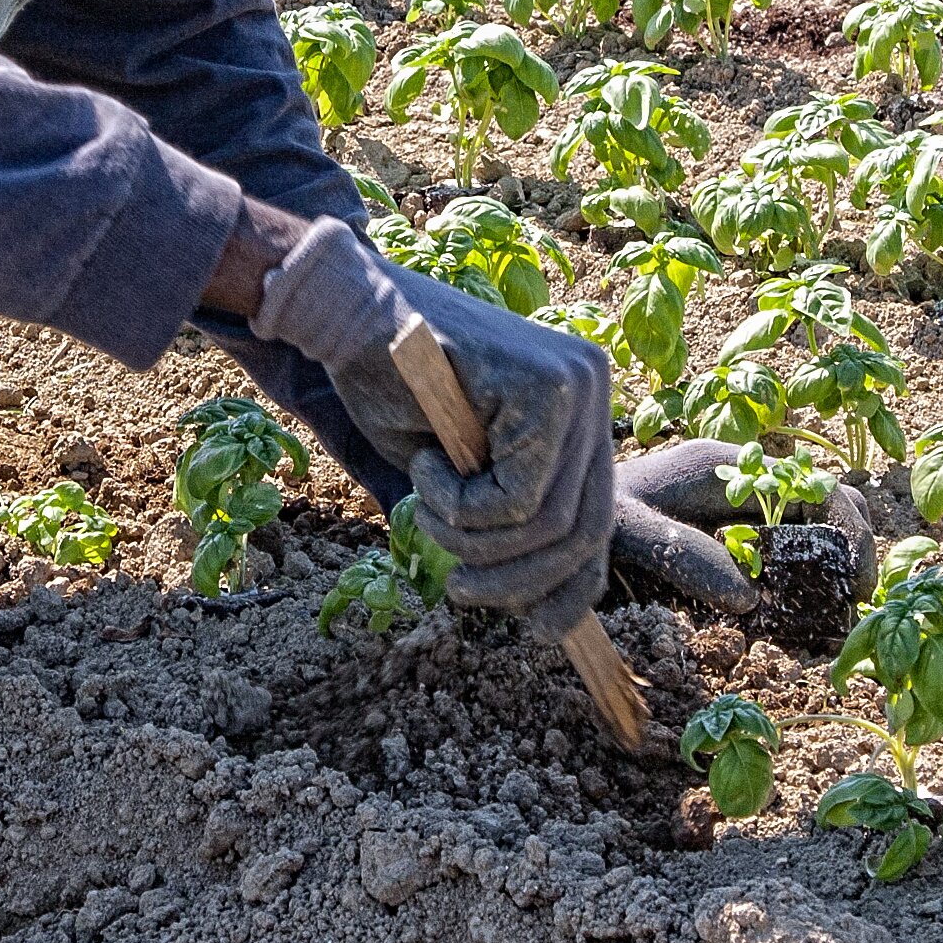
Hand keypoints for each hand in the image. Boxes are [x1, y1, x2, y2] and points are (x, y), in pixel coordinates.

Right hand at [247, 218, 613, 628]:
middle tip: (461, 590)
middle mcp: (591, 390)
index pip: (597, 518)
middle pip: (584, 528)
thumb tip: (546, 610)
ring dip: (473, 540)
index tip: (540, 628)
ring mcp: (576, 384)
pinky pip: (515, 497)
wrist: (345, 314)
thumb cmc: (392, 389)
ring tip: (425, 509)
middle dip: (520, 579)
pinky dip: (459, 507)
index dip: (573, 586)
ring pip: (547, 522)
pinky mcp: (546, 387)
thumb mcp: (461, 473)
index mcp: (578, 410)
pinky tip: (426, 467)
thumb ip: (508, 521)